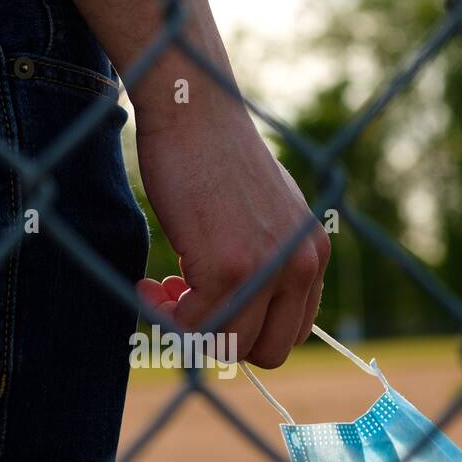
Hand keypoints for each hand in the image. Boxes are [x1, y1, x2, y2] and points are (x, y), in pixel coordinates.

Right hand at [134, 111, 328, 367]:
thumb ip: (270, 261)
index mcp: (314, 254)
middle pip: (268, 351)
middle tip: (183, 304)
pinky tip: (147, 283)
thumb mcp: (265, 215)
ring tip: (159, 291)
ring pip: (229, 346)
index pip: (291, 331)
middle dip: (221, 340)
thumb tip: (247, 312)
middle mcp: (302, 265)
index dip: (245, 329)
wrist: (193, 110)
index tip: (209, 304)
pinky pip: (195, 325)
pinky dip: (164, 314)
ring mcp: (268, 269)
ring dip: (187, 329)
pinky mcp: (229, 268)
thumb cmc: (215, 158)